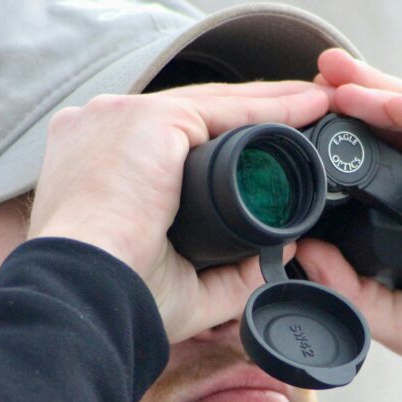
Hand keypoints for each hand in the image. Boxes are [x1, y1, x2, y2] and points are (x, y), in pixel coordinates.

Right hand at [28, 81, 329, 342]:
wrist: (83, 295)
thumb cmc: (117, 298)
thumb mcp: (181, 285)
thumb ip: (229, 272)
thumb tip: (279, 256)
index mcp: (92, 161)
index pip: (169, 140)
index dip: (221, 138)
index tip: (264, 146)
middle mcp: (99, 127)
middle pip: (195, 112)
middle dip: (254, 111)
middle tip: (305, 112)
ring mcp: (119, 116)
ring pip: (213, 104)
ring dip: (272, 103)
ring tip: (317, 104)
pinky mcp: (147, 118)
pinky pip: (225, 109)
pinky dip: (271, 109)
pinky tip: (307, 107)